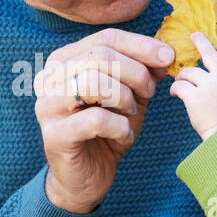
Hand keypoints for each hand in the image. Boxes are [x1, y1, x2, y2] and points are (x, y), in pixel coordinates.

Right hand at [34, 29, 172, 213]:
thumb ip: (143, 72)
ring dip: (124, 98)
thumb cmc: (106, 132)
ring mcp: (48, 105)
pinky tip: (123, 136)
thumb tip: (166, 53)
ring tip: (130, 115)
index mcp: (65, 61)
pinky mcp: (54, 134)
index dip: (141, 45)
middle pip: (99, 55)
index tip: (168, 57)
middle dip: (135, 73)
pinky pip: (96, 119)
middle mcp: (50, 78)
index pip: (105, 38)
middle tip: (149, 93)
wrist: (85, 178)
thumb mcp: (130, 96)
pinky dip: (120, 127)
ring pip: (94, 82)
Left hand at [167, 30, 216, 140]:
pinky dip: (175, 89)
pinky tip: (174, 93)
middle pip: (209, 52)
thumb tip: (214, 73)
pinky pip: (179, 86)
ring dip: (182, 76)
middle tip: (194, 35)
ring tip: (180, 82)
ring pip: (189, 71)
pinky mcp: (194, 97)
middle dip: (200, 41)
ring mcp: (209, 86)